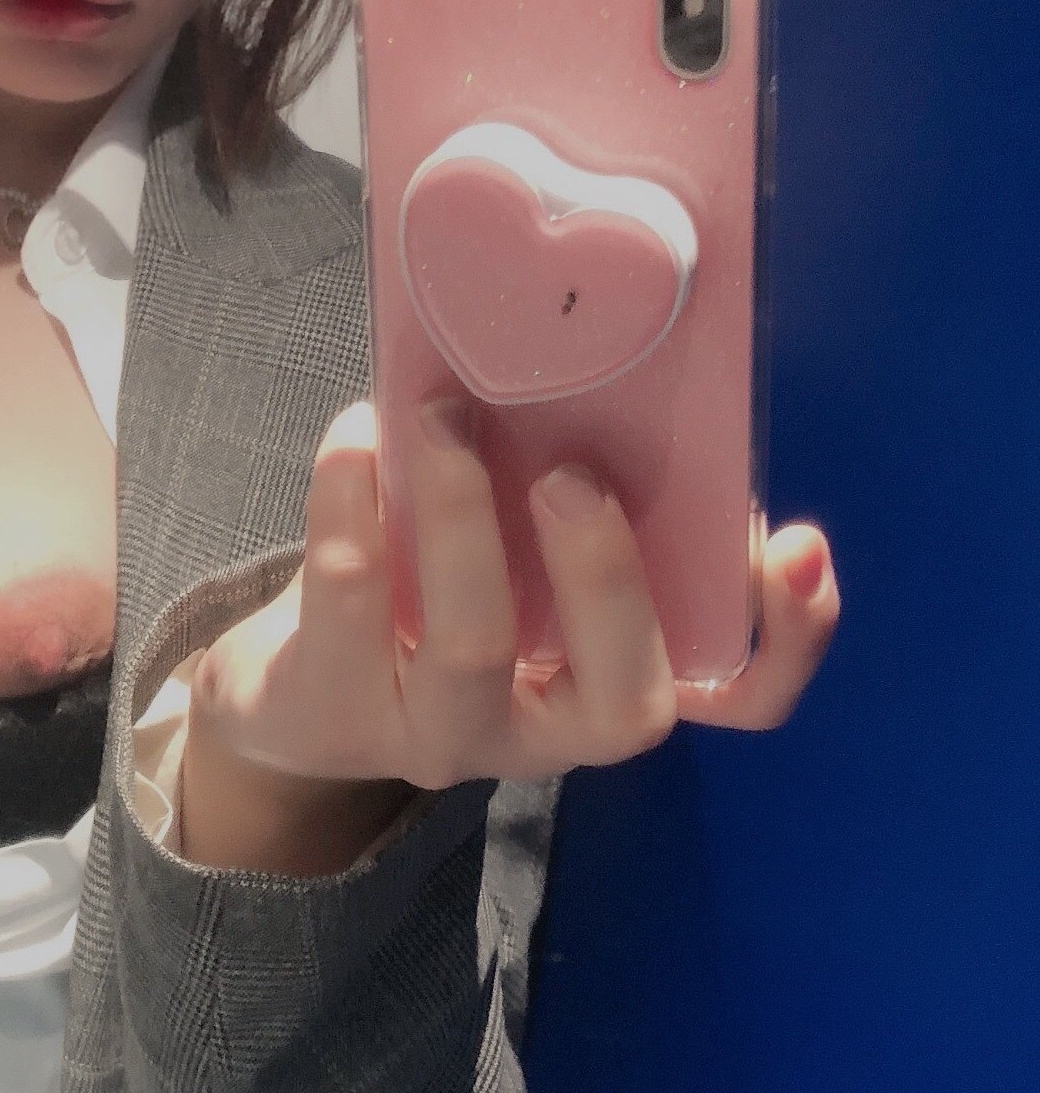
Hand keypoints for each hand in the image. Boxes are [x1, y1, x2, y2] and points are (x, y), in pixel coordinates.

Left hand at [189, 398, 839, 792]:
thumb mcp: (519, 550)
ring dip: (461, 517)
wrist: (295, 688)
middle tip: (569, 471)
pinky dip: (352, 511)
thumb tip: (606, 354)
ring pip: (472, 651)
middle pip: (620, 699)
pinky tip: (357, 442)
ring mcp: (440, 738)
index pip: (740, 698)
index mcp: (614, 679)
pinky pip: (350, 615)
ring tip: (440, 417)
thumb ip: (578, 490)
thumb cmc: (430, 590)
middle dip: (604, 574)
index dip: (787, 640)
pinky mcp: (336, 716)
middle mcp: (545, 732)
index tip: (798, 544)